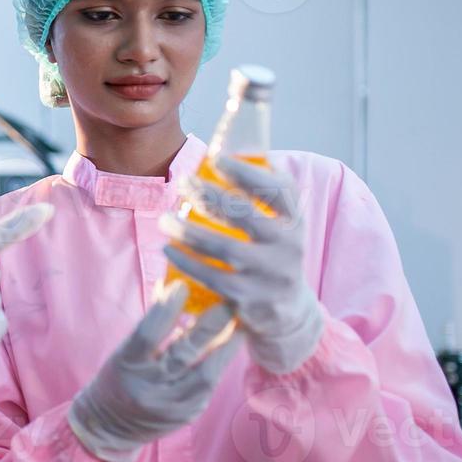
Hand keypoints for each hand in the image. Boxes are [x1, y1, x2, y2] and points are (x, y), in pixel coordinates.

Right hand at [68, 281, 241, 461]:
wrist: (110, 426)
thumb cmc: (117, 379)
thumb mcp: (125, 352)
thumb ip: (152, 329)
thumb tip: (178, 293)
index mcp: (127, 365)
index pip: (149, 333)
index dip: (167, 308)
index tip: (183, 285)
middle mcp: (149, 387)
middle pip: (184, 352)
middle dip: (211, 324)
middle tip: (229, 301)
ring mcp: (171, 405)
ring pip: (206, 373)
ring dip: (226, 347)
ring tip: (240, 326)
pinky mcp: (187, 414)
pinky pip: (209, 386)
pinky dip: (219, 364)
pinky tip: (229, 349)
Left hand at [161, 155, 324, 373]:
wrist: (288, 313)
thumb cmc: (272, 254)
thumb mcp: (281, 225)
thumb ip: (265, 194)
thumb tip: (238, 149)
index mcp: (296, 221)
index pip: (279, 190)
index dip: (247, 172)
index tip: (216, 158)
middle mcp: (289, 246)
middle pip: (245, 215)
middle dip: (209, 195)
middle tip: (182, 182)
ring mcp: (270, 275)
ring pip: (223, 247)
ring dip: (187, 230)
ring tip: (165, 219)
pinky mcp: (250, 300)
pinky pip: (211, 276)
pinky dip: (186, 261)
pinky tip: (168, 248)